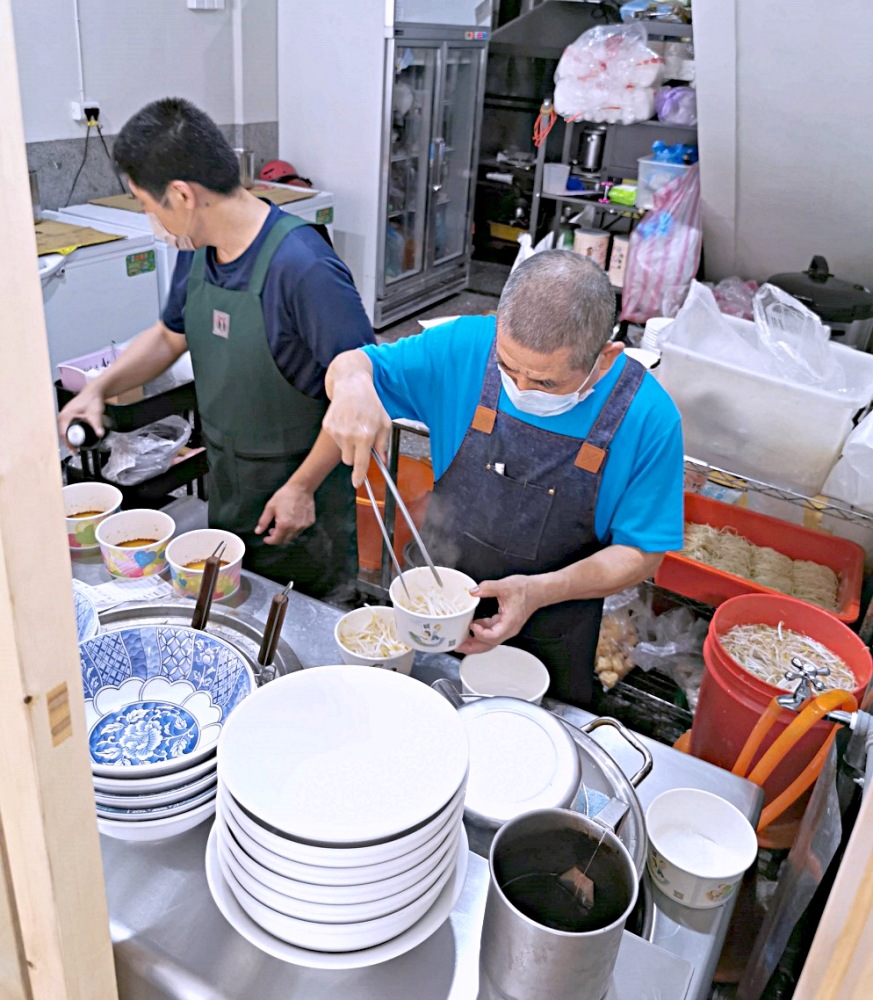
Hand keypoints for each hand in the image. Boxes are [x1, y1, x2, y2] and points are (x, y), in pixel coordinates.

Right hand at [57, 385, 104, 450]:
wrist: (93, 392)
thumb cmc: (92, 400)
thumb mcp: (95, 414)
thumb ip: (97, 425)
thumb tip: (99, 434)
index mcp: (65, 416)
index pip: (63, 434)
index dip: (68, 444)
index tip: (74, 451)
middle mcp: (62, 415)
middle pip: (63, 433)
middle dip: (69, 443)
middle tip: (75, 451)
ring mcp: (65, 415)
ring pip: (65, 430)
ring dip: (70, 438)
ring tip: (76, 447)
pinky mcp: (68, 415)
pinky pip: (67, 426)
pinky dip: (71, 433)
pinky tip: (76, 438)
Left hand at [254, 481, 315, 545]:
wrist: (301, 488)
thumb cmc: (284, 496)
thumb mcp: (270, 507)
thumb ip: (263, 521)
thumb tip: (258, 531)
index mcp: (284, 525)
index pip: (276, 540)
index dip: (270, 541)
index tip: (266, 538)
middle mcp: (295, 528)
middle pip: (285, 540)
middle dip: (277, 538)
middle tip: (272, 530)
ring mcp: (304, 526)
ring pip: (293, 536)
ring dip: (286, 534)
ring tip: (282, 524)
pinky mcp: (310, 522)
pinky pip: (300, 530)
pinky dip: (294, 529)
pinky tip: (292, 520)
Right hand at [322, 372, 391, 487]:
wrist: (351, 385)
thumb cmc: (371, 404)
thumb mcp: (384, 423)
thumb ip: (383, 444)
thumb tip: (384, 461)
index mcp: (365, 436)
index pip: (361, 463)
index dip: (359, 476)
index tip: (356, 483)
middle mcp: (349, 435)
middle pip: (349, 461)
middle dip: (355, 456)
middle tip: (361, 441)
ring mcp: (336, 431)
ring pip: (342, 450)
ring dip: (348, 444)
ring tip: (354, 427)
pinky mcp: (327, 426)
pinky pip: (335, 440)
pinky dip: (341, 436)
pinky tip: (346, 422)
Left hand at [456, 575, 540, 653]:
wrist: (538, 590)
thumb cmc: (527, 590)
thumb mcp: (506, 585)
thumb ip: (488, 587)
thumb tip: (473, 591)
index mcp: (510, 623)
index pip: (493, 636)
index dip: (480, 634)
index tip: (472, 626)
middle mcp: (508, 629)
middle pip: (489, 645)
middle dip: (472, 647)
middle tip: (458, 645)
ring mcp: (506, 628)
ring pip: (489, 641)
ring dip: (474, 641)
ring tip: (461, 640)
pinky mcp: (504, 624)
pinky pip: (490, 633)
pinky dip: (480, 632)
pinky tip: (472, 626)